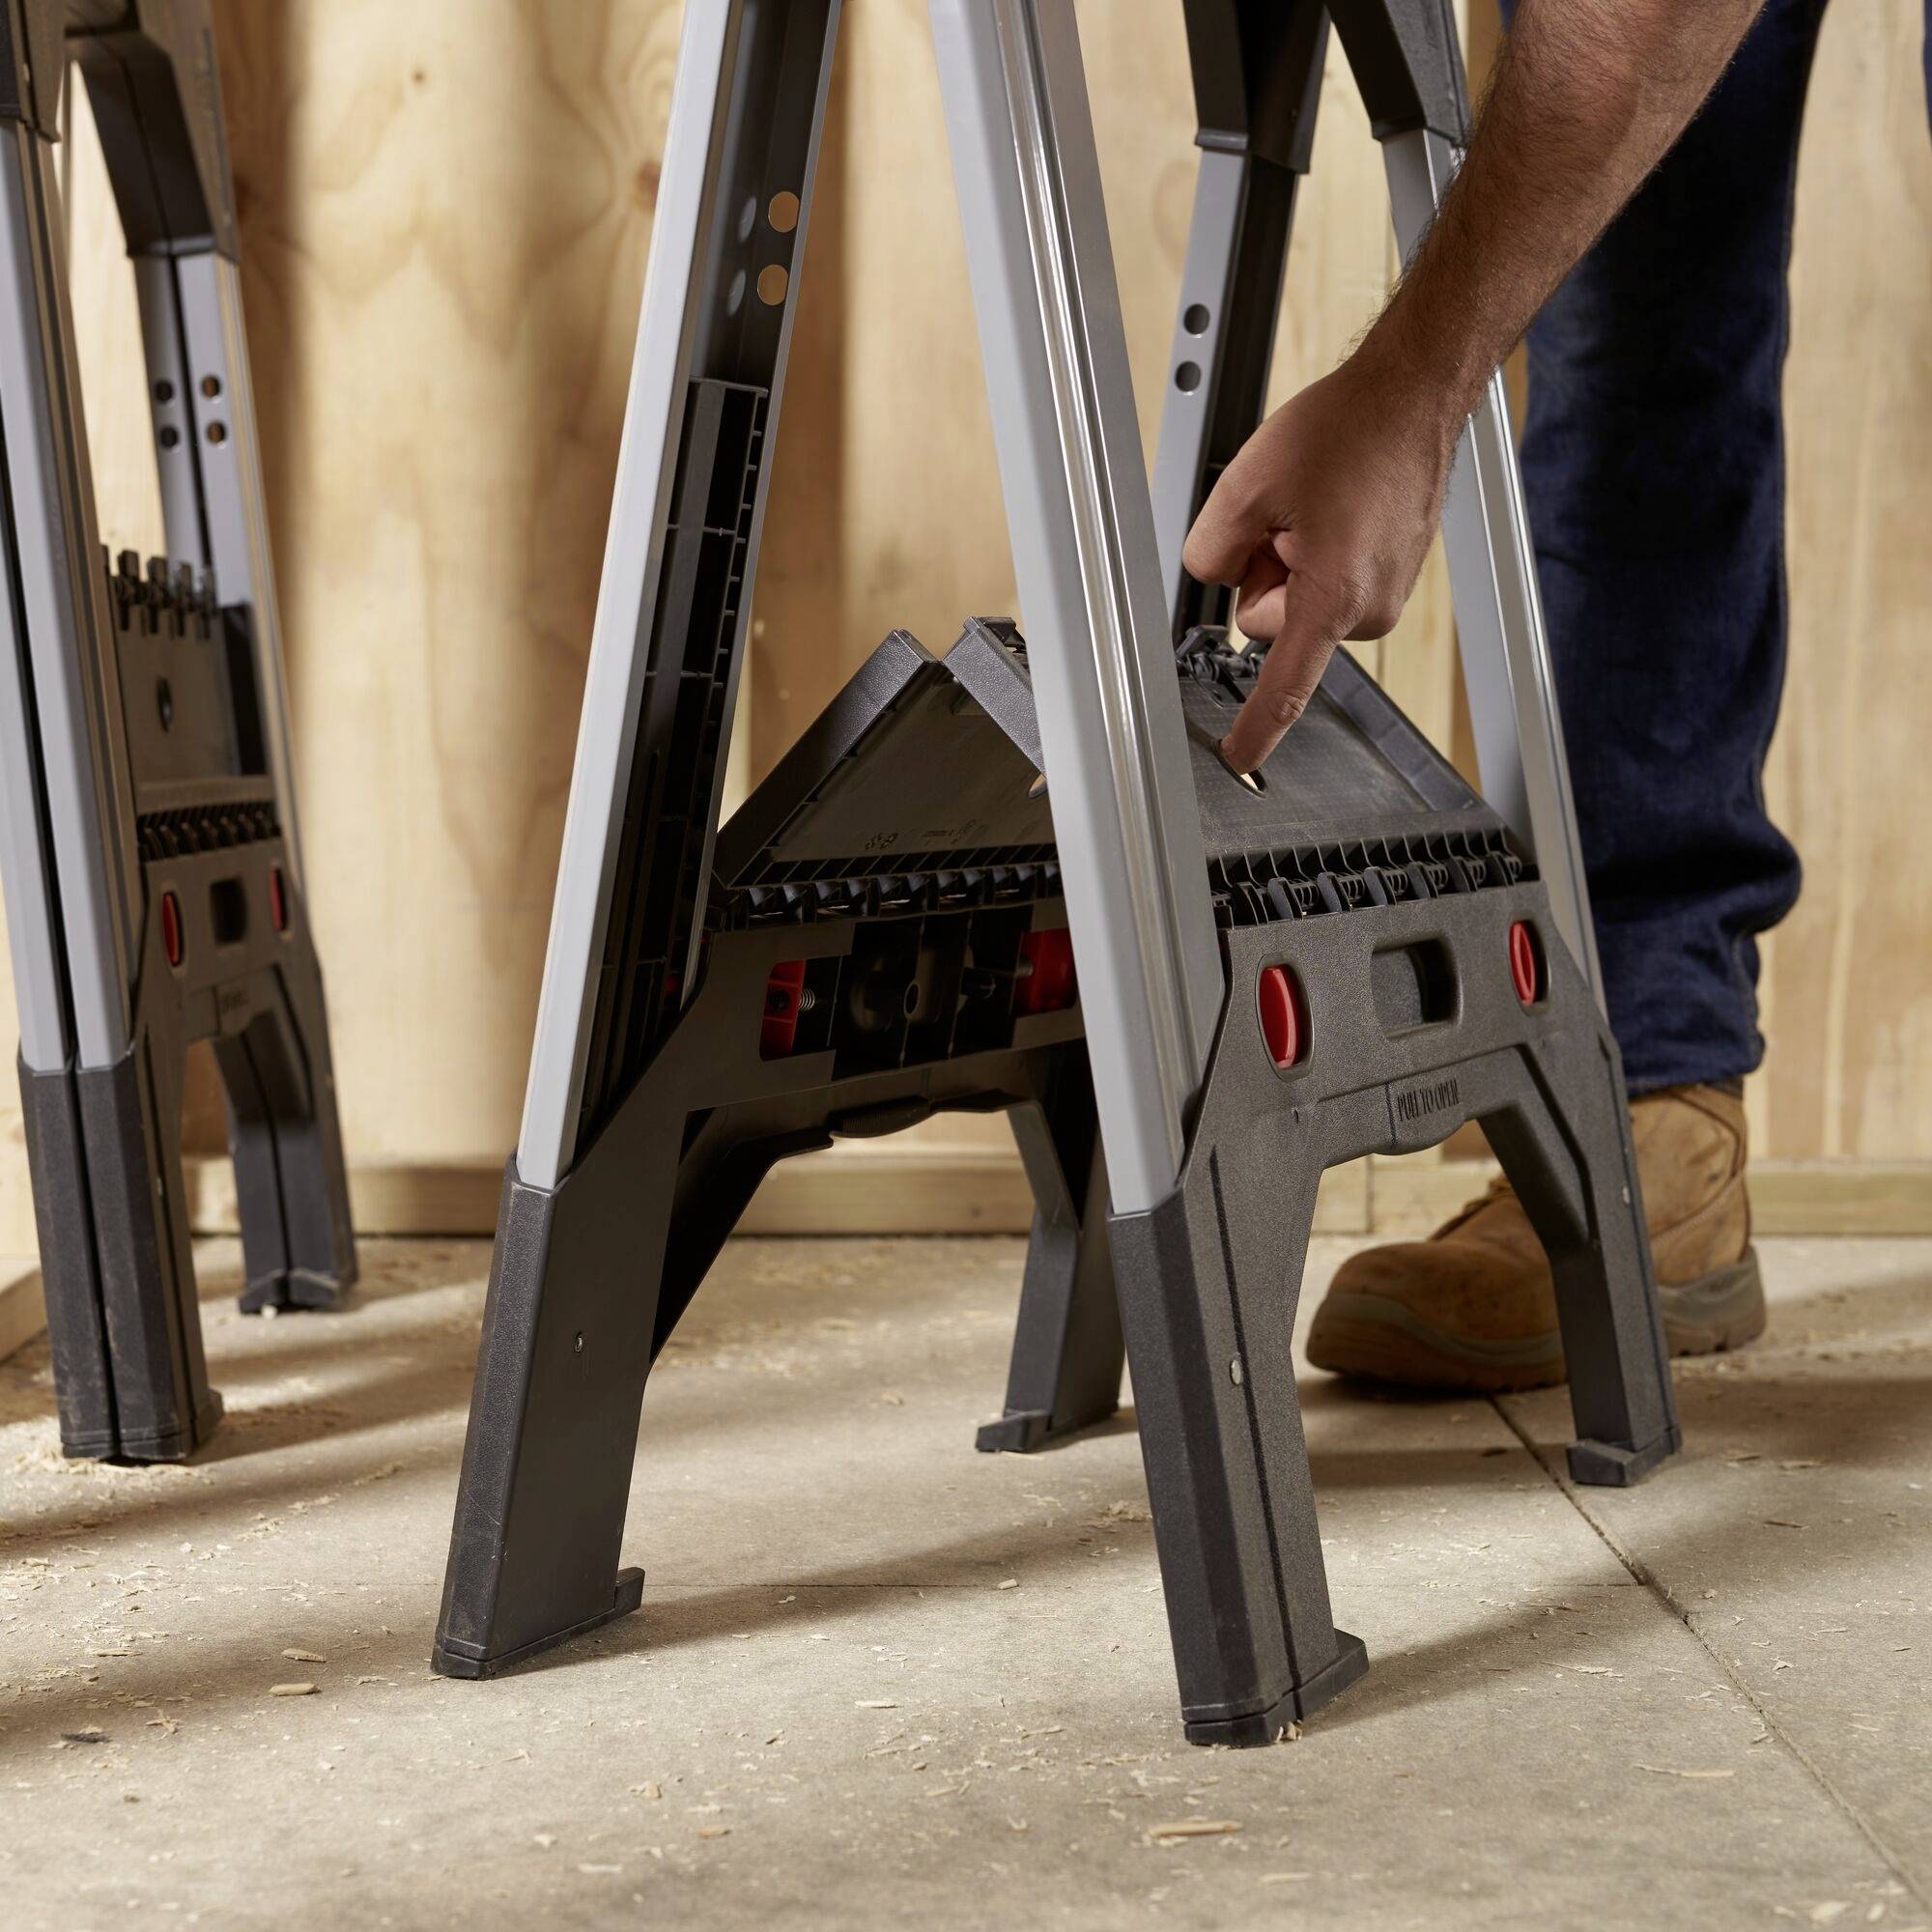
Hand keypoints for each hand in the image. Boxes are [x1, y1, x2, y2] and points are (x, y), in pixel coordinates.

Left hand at [1181, 347, 1463, 771]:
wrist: (1412, 396)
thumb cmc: (1346, 431)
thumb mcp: (1244, 488)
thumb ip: (1208, 553)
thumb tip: (1213, 580)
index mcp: (1333, 598)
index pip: (1285, 685)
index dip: (1258, 728)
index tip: (1240, 759)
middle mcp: (1367, 610)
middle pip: (1268, 620)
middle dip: (1262, 573)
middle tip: (1288, 515)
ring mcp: (1385, 596)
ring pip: (1295, 597)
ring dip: (1289, 554)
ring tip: (1317, 502)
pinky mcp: (1390, 578)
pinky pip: (1324, 578)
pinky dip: (1315, 546)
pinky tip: (1334, 504)